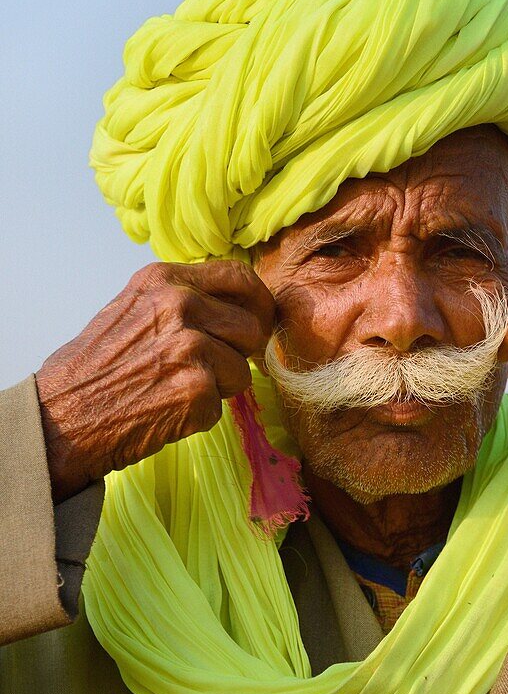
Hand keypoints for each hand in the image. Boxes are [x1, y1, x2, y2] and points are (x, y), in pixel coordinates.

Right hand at [36, 261, 274, 502]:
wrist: (63, 416)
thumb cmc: (96, 368)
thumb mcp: (133, 309)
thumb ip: (182, 300)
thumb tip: (235, 306)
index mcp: (164, 281)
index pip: (239, 277)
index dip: (257, 303)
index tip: (257, 320)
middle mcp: (181, 306)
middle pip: (251, 328)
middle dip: (236, 353)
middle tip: (205, 369)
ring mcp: (191, 347)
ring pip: (241, 370)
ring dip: (217, 387)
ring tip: (173, 389)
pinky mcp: (198, 389)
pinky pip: (223, 404)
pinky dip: (200, 415)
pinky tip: (166, 410)